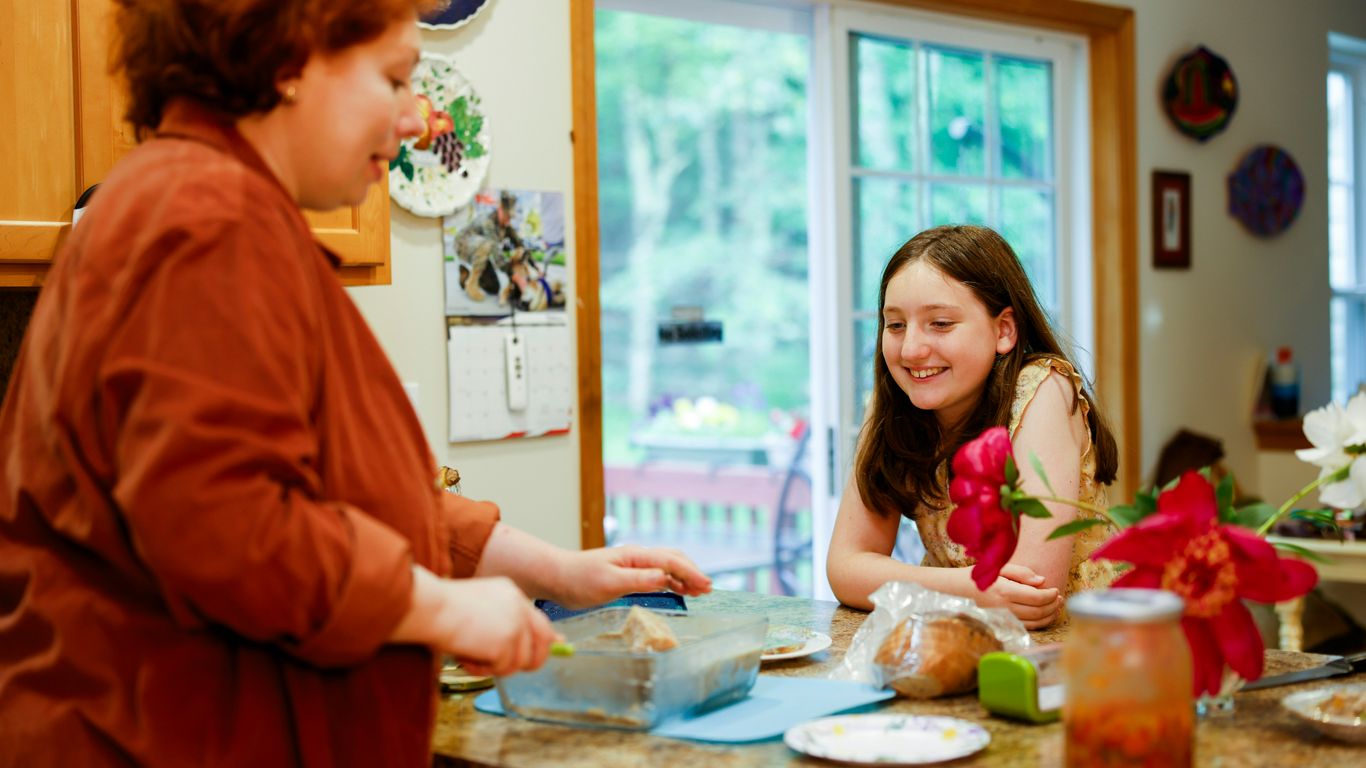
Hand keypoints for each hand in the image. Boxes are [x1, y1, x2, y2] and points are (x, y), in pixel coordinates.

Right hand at [395, 569, 558, 676]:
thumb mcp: (479, 610)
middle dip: (531, 660)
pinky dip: (482, 670)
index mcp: (511, 593)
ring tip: (469, 655)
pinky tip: (465, 656)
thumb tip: (523, 641)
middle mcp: (519, 605)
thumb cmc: (442, 610)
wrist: (429, 607)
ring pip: (519, 661)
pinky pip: (501, 669)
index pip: (538, 620)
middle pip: (543, 641)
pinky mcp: (506, 641)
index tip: (552, 648)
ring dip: (494, 667)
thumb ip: (503, 622)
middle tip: (506, 667)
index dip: (543, 640)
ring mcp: (515, 623)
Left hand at [548, 545, 712, 608]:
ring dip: (685, 577)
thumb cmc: (579, 580)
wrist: (558, 576)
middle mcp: (637, 557)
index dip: (691, 573)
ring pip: (667, 566)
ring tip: (700, 591)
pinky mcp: (628, 573)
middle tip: (708, 590)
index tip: (706, 587)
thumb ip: (638, 580)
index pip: (671, 562)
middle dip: (693, 572)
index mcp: (635, 556)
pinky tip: (679, 590)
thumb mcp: (608, 583)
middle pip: (674, 559)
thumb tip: (665, 577)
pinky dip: (673, 581)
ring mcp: (633, 564)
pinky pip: (657, 574)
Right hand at [972, 563, 1061, 629]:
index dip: (1050, 595)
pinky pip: (1025, 627)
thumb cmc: (978, 576)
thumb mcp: (998, 567)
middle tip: (1059, 598)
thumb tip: (1042, 581)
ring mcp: (1003, 618)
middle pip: (1038, 611)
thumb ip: (1021, 573)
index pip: (1036, 596)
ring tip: (1055, 607)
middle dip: (1053, 605)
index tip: (1056, 590)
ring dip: (1048, 616)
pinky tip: (1043, 616)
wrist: (955, 591)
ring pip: (1034, 622)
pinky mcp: (1001, 624)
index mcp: (1004, 590)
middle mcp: (1004, 607)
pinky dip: (1039, 623)